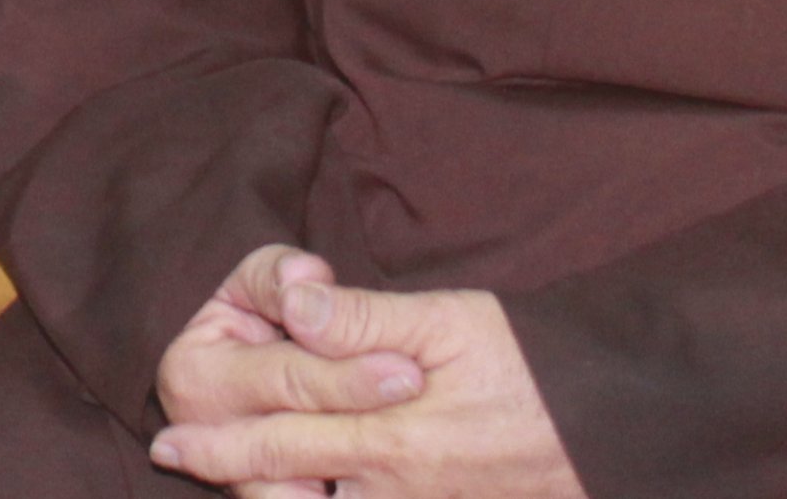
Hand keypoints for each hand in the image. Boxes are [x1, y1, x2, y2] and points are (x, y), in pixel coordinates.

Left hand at [148, 255, 581, 498]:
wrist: (616, 418)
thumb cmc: (531, 363)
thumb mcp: (451, 322)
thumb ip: (365, 319)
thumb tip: (292, 306)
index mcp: (392, 436)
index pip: (280, 441)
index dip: (219, 442)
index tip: (170, 438)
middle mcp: (403, 490)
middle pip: (292, 493)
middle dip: (230, 476)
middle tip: (177, 460)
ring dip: (281, 498)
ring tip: (244, 482)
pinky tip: (316, 492)